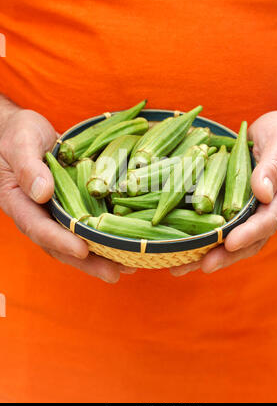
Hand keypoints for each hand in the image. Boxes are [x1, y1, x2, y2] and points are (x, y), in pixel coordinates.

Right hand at [0, 106, 134, 281]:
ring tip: (128, 268)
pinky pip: (88, 224)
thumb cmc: (17, 134)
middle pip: (60, 245)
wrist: (23, 131)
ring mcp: (56, 212)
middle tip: (114, 274)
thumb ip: (28, 167)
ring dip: (100, 256)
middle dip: (87, 262)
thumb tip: (42, 193)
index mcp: (20, 203)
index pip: (38, 227)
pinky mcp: (72, 205)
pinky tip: (127, 244)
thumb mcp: (20, 143)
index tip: (82, 250)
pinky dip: (105, 235)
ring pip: (76, 240)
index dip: (60, 241)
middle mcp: (38, 214)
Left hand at [170, 110, 276, 276]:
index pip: (267, 220)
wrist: (276, 132)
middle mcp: (263, 210)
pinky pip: (214, 223)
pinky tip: (177, 246)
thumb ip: (274, 166)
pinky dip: (198, 235)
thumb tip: (261, 192)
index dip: (249, 234)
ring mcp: (245, 210)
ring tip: (180, 267)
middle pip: (247, 240)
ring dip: (206, 253)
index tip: (231, 243)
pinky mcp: (228, 205)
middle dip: (225, 255)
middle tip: (203, 266)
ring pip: (228, 238)